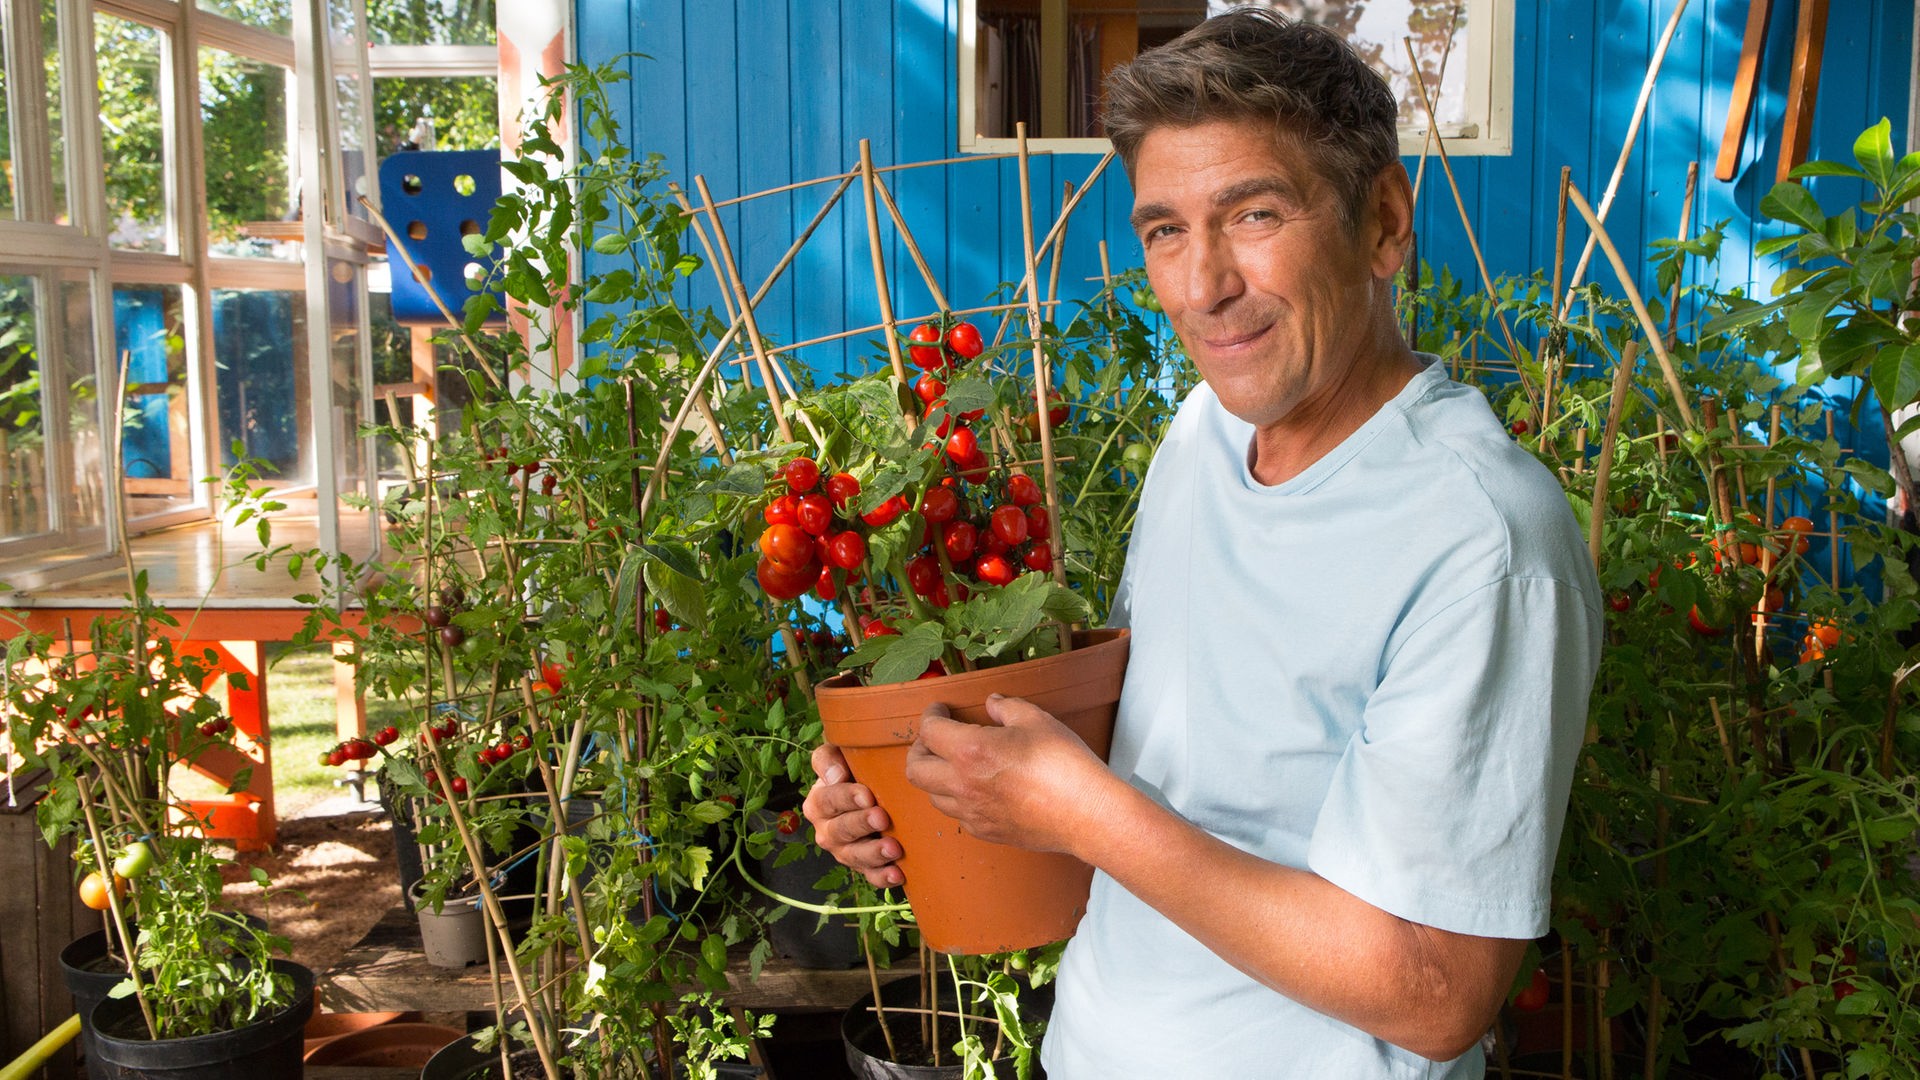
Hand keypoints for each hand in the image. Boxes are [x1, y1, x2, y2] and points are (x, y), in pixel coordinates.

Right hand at [802, 743, 903, 887]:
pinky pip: (870, 876)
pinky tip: (898, 873)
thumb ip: (829, 759)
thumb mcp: (837, 755)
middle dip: (861, 825)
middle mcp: (827, 830)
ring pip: (854, 856)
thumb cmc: (853, 769)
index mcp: (818, 803)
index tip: (867, 795)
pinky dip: (882, 877)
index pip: (828, 800)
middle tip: (882, 817)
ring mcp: (844, 851)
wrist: (871, 791)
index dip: (846, 798)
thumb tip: (836, 775)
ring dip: (873, 853)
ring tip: (893, 848)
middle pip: (841, 830)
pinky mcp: (863, 867)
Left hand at [905, 693, 1111, 854]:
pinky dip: (958, 801)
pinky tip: (975, 789)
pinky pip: (958, 816)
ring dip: (936, 777)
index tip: (938, 710)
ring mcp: (973, 813)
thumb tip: (992, 702)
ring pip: (933, 797)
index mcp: (971, 752)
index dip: (930, 715)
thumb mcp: (1037, 721)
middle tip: (932, 739)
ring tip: (952, 764)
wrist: (1087, 814)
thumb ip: (1007, 708)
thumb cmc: (1065, 765)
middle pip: (915, 770)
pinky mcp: (988, 832)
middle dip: (918, 749)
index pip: (929, 731)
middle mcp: (963, 785)